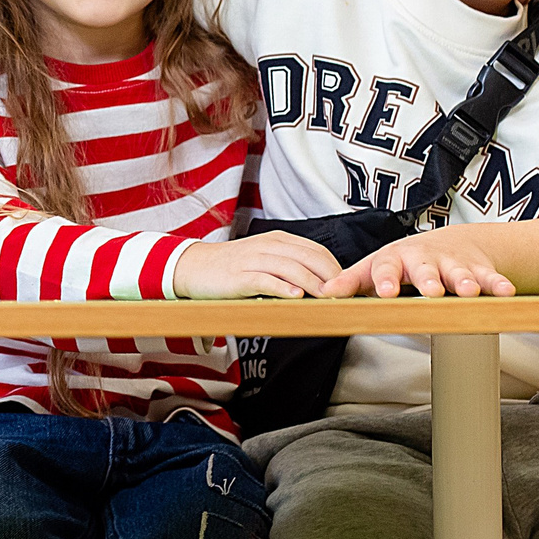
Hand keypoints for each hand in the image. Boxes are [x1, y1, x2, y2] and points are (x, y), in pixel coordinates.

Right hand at [172, 233, 342, 298]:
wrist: (192, 267)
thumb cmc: (232, 268)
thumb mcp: (264, 260)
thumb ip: (289, 267)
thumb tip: (321, 286)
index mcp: (278, 240)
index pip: (317, 252)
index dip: (336, 270)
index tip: (346, 289)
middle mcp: (268, 246)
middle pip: (309, 258)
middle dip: (331, 277)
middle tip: (343, 297)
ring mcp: (253, 260)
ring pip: (291, 268)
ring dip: (312, 284)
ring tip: (327, 298)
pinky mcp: (239, 277)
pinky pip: (265, 280)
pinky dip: (282, 288)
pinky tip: (295, 297)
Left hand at [324, 234, 515, 299]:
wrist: (449, 243)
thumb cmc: (404, 262)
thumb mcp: (376, 268)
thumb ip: (352, 282)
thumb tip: (323, 294)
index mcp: (396, 259)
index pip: (387, 267)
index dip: (386, 279)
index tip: (385, 292)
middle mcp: (425, 259)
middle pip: (425, 270)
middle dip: (429, 280)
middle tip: (431, 291)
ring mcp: (453, 264)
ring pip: (459, 273)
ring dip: (465, 282)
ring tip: (469, 292)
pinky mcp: (478, 269)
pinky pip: (491, 277)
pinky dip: (498, 284)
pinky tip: (507, 292)